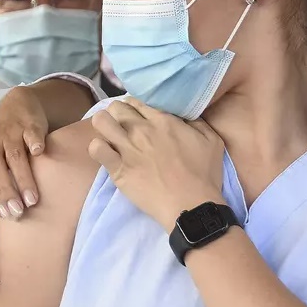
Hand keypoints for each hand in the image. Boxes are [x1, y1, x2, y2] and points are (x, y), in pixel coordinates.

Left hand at [0, 86, 48, 219]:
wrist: (17, 103)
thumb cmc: (4, 139)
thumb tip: (5, 213)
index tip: (6, 215)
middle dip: (6, 191)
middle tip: (18, 211)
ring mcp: (11, 131)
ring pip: (14, 156)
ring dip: (23, 177)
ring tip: (32, 199)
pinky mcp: (29, 122)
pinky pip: (31, 133)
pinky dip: (34, 142)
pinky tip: (39, 153)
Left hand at [88, 98, 225, 231]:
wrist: (190, 205)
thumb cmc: (204, 174)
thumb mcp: (210, 139)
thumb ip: (195, 120)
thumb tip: (182, 113)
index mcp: (162, 120)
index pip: (137, 101)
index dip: (134, 106)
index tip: (137, 116)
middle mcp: (141, 130)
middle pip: (116, 107)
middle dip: (118, 113)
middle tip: (123, 125)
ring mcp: (127, 148)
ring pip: (101, 121)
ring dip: (104, 125)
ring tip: (111, 136)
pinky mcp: (117, 168)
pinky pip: (96, 148)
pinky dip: (98, 148)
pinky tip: (107, 153)